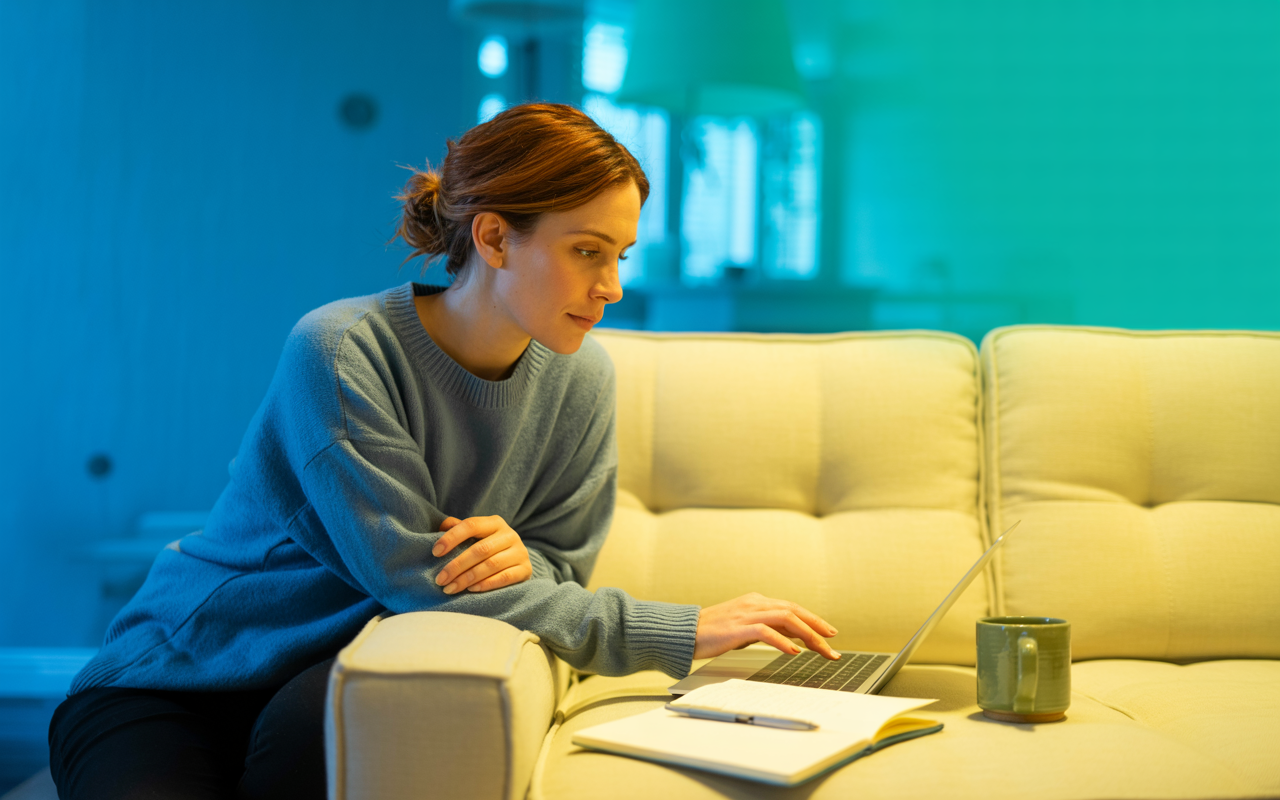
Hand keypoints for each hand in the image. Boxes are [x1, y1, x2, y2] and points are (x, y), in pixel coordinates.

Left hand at [431, 515, 532, 593]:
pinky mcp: (526, 570)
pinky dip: (486, 584)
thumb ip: (459, 529)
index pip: (471, 525)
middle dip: (457, 565)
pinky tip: (471, 590)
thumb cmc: (490, 548)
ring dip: (468, 578)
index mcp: (495, 522)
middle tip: (440, 579)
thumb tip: (441, 525)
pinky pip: (505, 578)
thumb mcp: (476, 536)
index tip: (435, 552)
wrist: (519, 562)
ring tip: (450, 588)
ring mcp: (520, 552)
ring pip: (492, 564)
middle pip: (480, 549)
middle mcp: (510, 534)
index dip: (452, 537)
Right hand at [694, 592, 839, 660]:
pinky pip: (766, 632)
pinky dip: (783, 641)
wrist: (685, 632)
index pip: (792, 607)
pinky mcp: (737, 628)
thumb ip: (767, 629)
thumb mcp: (744, 628)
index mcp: (756, 602)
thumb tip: (792, 638)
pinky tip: (794, 652)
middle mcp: (754, 604)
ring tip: (821, 649)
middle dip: (817, 627)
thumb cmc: (712, 633)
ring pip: (785, 618)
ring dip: (807, 635)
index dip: (813, 619)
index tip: (829, 633)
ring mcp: (746, 614)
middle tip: (832, 643)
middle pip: (794, 611)